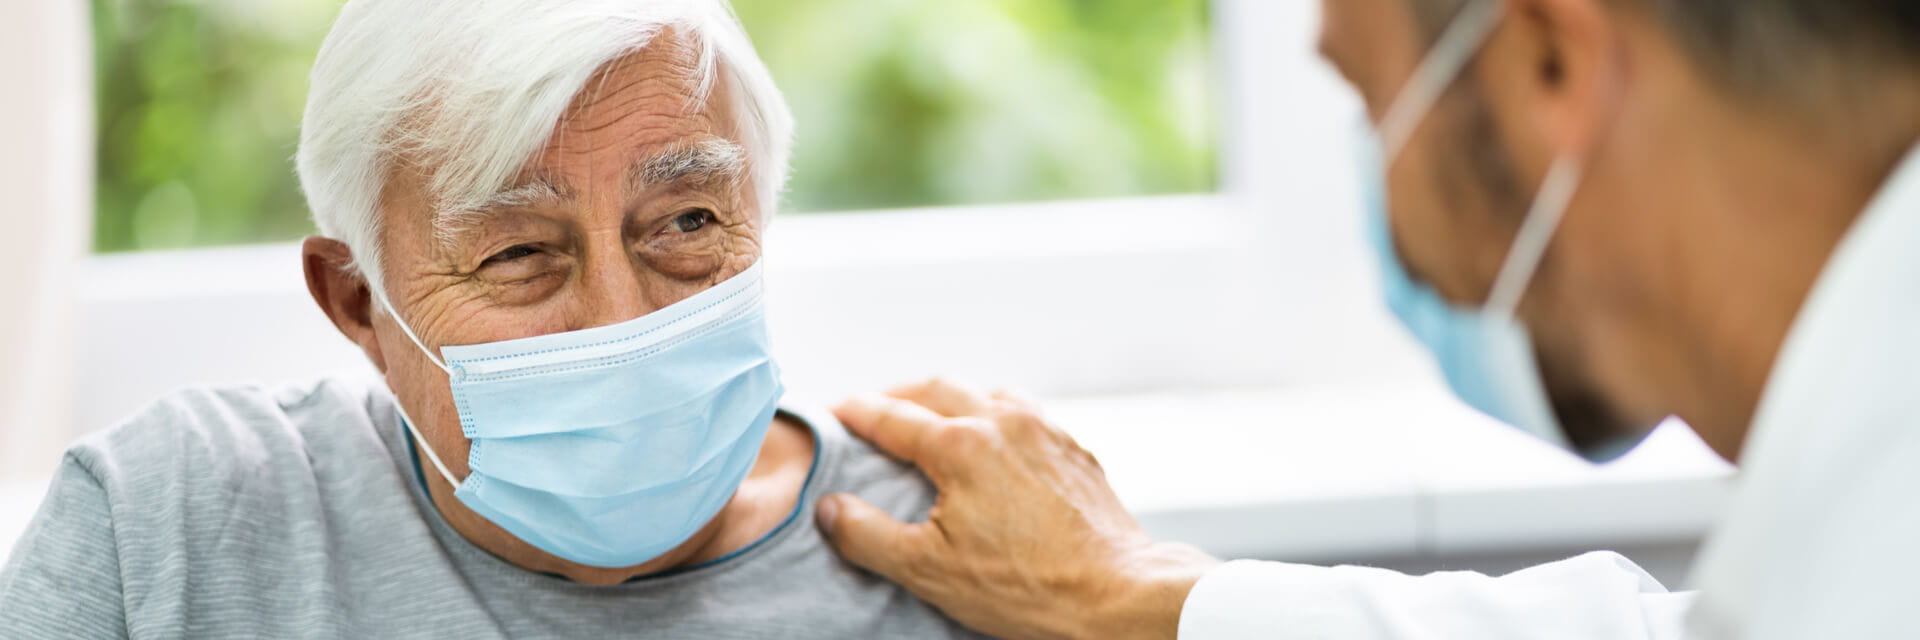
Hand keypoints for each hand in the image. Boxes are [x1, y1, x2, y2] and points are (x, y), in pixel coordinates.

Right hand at [816, 378, 1220, 639]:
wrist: (1116, 596)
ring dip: (952, 399)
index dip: (854, 412)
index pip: (890, 416)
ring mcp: (1045, 432)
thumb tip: (829, 508)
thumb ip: (868, 535)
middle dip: (898, 395)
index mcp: (962, 446)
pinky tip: (995, 444)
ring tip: (933, 421)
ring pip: (987, 393)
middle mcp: (1004, 423)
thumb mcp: (928, 571)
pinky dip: (996, 417)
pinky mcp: (1074, 451)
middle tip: (872, 411)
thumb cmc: (1025, 587)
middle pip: (937, 388)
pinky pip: (1026, 415)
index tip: (831, 411)